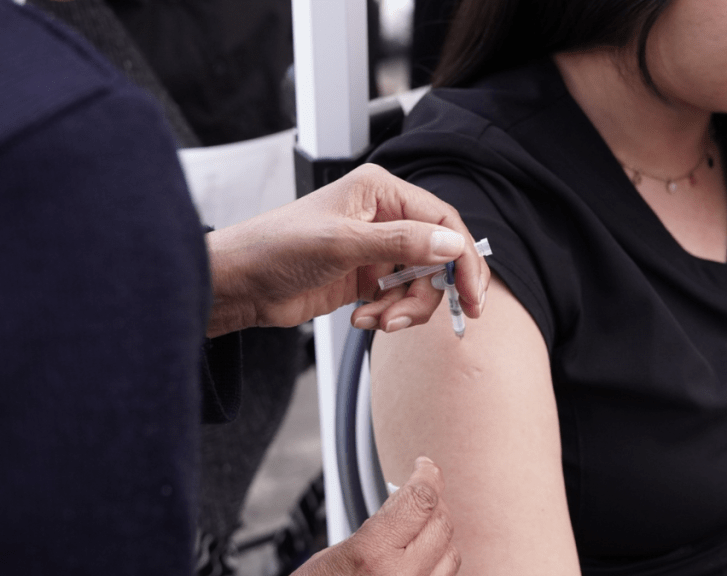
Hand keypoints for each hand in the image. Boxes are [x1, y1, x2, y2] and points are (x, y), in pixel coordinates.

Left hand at [205, 164, 489, 336]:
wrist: (239, 284)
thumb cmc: (275, 247)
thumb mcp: (342, 243)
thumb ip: (400, 243)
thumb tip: (451, 245)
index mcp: (381, 192)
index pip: (442, 220)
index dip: (462, 258)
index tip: (471, 293)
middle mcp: (384, 216)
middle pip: (437, 256)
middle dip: (430, 291)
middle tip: (422, 316)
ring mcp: (377, 249)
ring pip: (421, 282)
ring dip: (405, 308)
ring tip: (377, 320)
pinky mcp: (367, 277)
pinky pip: (399, 299)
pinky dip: (389, 314)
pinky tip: (361, 318)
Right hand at [291, 457, 459, 575]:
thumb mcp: (332, 555)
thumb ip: (375, 529)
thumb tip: (403, 502)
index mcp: (373, 556)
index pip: (421, 500)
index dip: (427, 474)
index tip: (425, 466)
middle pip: (442, 523)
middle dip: (433, 503)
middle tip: (417, 494)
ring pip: (452, 553)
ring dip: (440, 534)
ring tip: (418, 527)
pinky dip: (439, 564)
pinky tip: (421, 557)